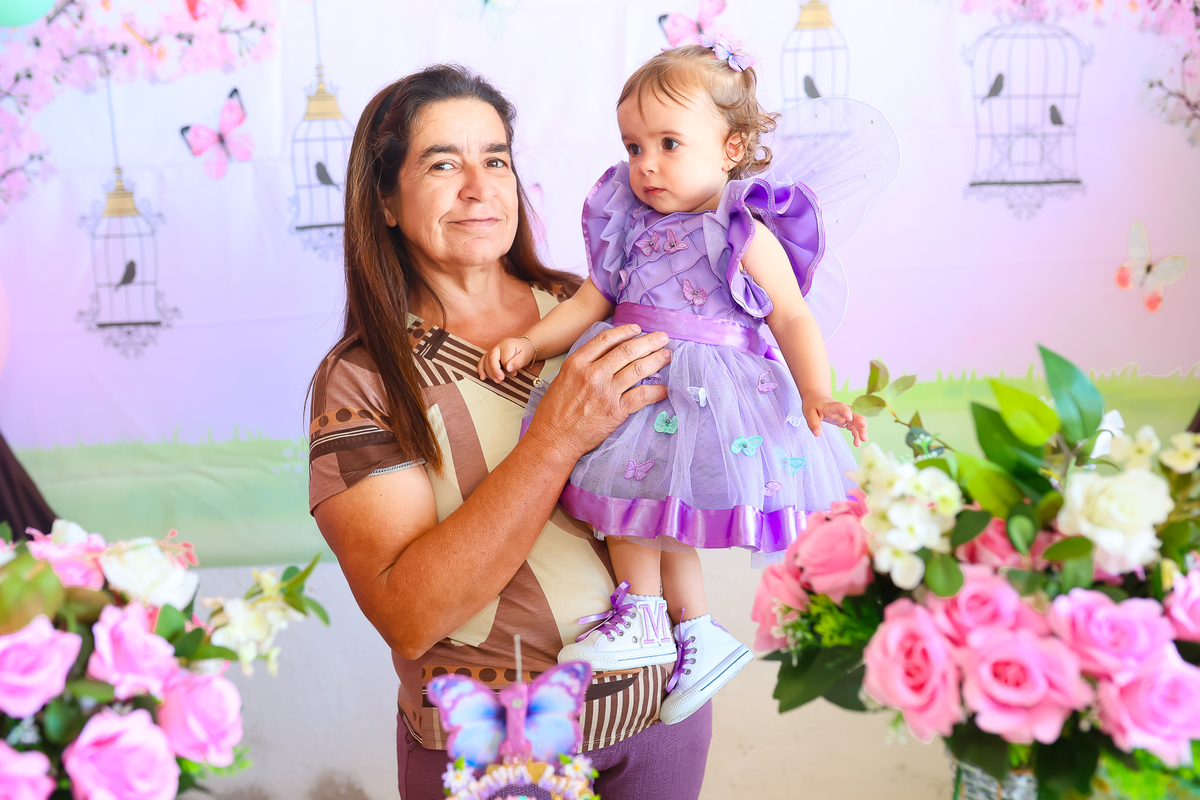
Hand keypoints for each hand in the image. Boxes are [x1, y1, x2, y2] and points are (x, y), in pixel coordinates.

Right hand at [478, 337, 534, 381]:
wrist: (524, 345)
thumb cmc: (524, 350)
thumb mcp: (525, 356)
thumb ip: (518, 362)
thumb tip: (508, 368)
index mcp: (507, 344)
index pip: (504, 359)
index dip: (508, 368)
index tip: (514, 373)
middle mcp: (497, 345)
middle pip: (491, 359)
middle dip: (495, 371)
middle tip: (501, 379)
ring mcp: (493, 349)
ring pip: (485, 360)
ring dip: (489, 372)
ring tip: (496, 380)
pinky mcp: (490, 354)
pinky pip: (482, 360)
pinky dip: (481, 369)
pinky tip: (483, 377)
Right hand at [524, 324, 670, 462]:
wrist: (553, 439)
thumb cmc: (553, 412)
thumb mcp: (562, 379)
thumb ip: (582, 366)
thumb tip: (603, 357)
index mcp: (577, 363)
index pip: (606, 339)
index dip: (625, 332)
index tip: (637, 329)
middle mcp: (593, 373)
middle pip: (627, 350)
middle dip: (648, 342)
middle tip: (662, 338)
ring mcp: (605, 391)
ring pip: (637, 369)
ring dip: (656, 360)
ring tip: (667, 355)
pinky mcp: (615, 410)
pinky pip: (642, 396)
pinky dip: (656, 391)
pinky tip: (665, 388)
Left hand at [802, 393, 867, 446]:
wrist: (817, 398)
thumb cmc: (813, 405)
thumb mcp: (809, 413)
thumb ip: (813, 423)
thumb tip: (817, 434)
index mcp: (831, 406)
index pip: (840, 406)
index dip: (845, 411)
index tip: (849, 417)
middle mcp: (840, 410)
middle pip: (853, 413)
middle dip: (859, 420)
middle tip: (864, 428)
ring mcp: (844, 415)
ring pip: (855, 421)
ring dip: (860, 429)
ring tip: (864, 439)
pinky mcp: (845, 420)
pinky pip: (853, 427)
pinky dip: (856, 434)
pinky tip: (857, 443)